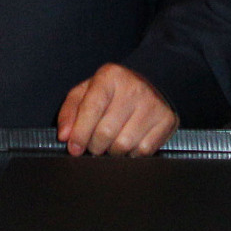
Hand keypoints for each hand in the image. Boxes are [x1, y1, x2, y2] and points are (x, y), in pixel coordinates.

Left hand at [56, 63, 176, 155]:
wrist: (151, 82)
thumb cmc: (113, 91)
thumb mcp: (87, 92)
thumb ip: (70, 111)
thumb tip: (65, 136)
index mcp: (110, 76)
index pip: (91, 108)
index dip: (79, 133)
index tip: (74, 148)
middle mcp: (133, 87)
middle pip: (106, 132)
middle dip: (95, 146)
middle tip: (94, 144)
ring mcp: (152, 104)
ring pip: (124, 145)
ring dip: (113, 152)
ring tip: (112, 142)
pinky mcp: (166, 120)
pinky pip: (143, 151)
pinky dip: (132, 154)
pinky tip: (130, 143)